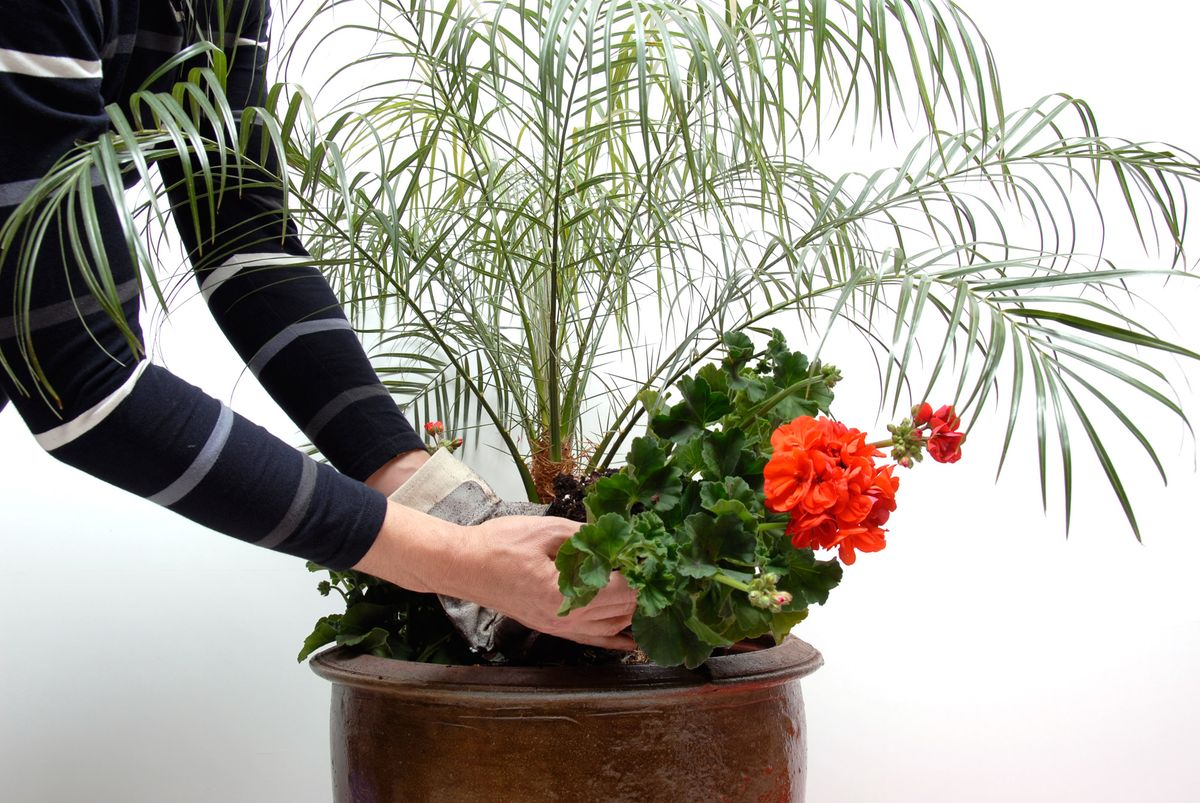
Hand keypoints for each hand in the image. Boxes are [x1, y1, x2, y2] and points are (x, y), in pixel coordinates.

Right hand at [449, 515, 637, 650]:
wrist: (464, 566)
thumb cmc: (500, 544)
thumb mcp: (547, 530)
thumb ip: (585, 537)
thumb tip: (618, 538)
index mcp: (563, 592)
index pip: (620, 590)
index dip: (639, 572)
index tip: (649, 554)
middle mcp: (564, 617)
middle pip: (620, 611)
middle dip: (640, 590)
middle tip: (650, 567)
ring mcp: (557, 626)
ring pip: (609, 628)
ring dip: (630, 611)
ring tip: (644, 590)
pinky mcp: (550, 627)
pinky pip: (590, 640)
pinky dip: (613, 640)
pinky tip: (631, 639)